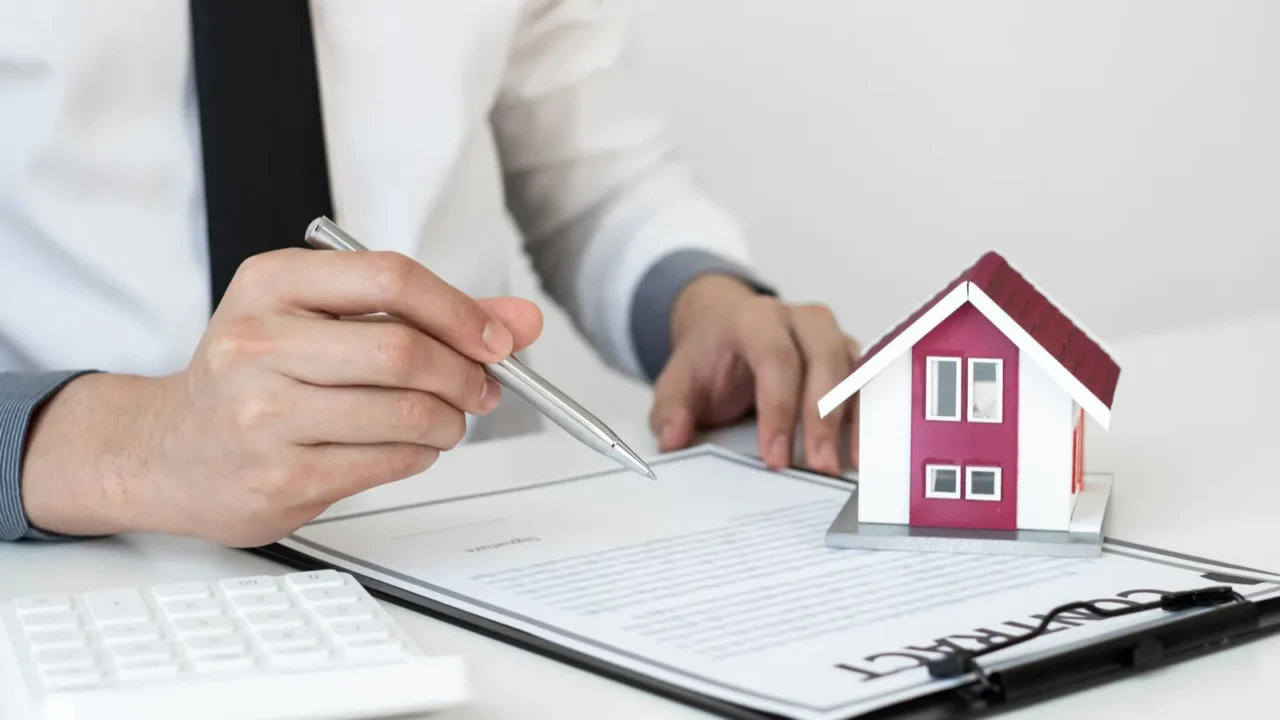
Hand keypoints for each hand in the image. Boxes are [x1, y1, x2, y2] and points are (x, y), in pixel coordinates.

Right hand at [21, 249, 542, 545]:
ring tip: (446, 419)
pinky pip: (390, 461)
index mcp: (271, 284)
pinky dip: (422, 454)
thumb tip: (521, 320)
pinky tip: (410, 445)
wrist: (169, 452)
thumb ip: (425, 314)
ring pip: (406, 413)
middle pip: (404, 351)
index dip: (459, 311)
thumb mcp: (322, 320)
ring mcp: (265, 414)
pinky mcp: (282, 476)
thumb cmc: (254, 376)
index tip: (495, 339)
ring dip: (450, 421)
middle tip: (481, 387)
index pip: (390, 278)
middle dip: (465, 373)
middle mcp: (259, 343)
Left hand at [649, 275, 859, 474]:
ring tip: (843, 465)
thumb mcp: (678, 380)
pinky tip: (860, 452)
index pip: (775, 358)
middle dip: (822, 418)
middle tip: (819, 466)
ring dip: (851, 420)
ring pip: (851, 369)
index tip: (775, 456)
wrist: (725, 328)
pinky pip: (866, 381)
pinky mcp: (847, 354)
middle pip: (823, 361)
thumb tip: (674, 439)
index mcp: (755, 319)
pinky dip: (866, 415)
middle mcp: (799, 320)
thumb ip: (671, 409)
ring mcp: (828, 335)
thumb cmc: (709, 357)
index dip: (779, 409)